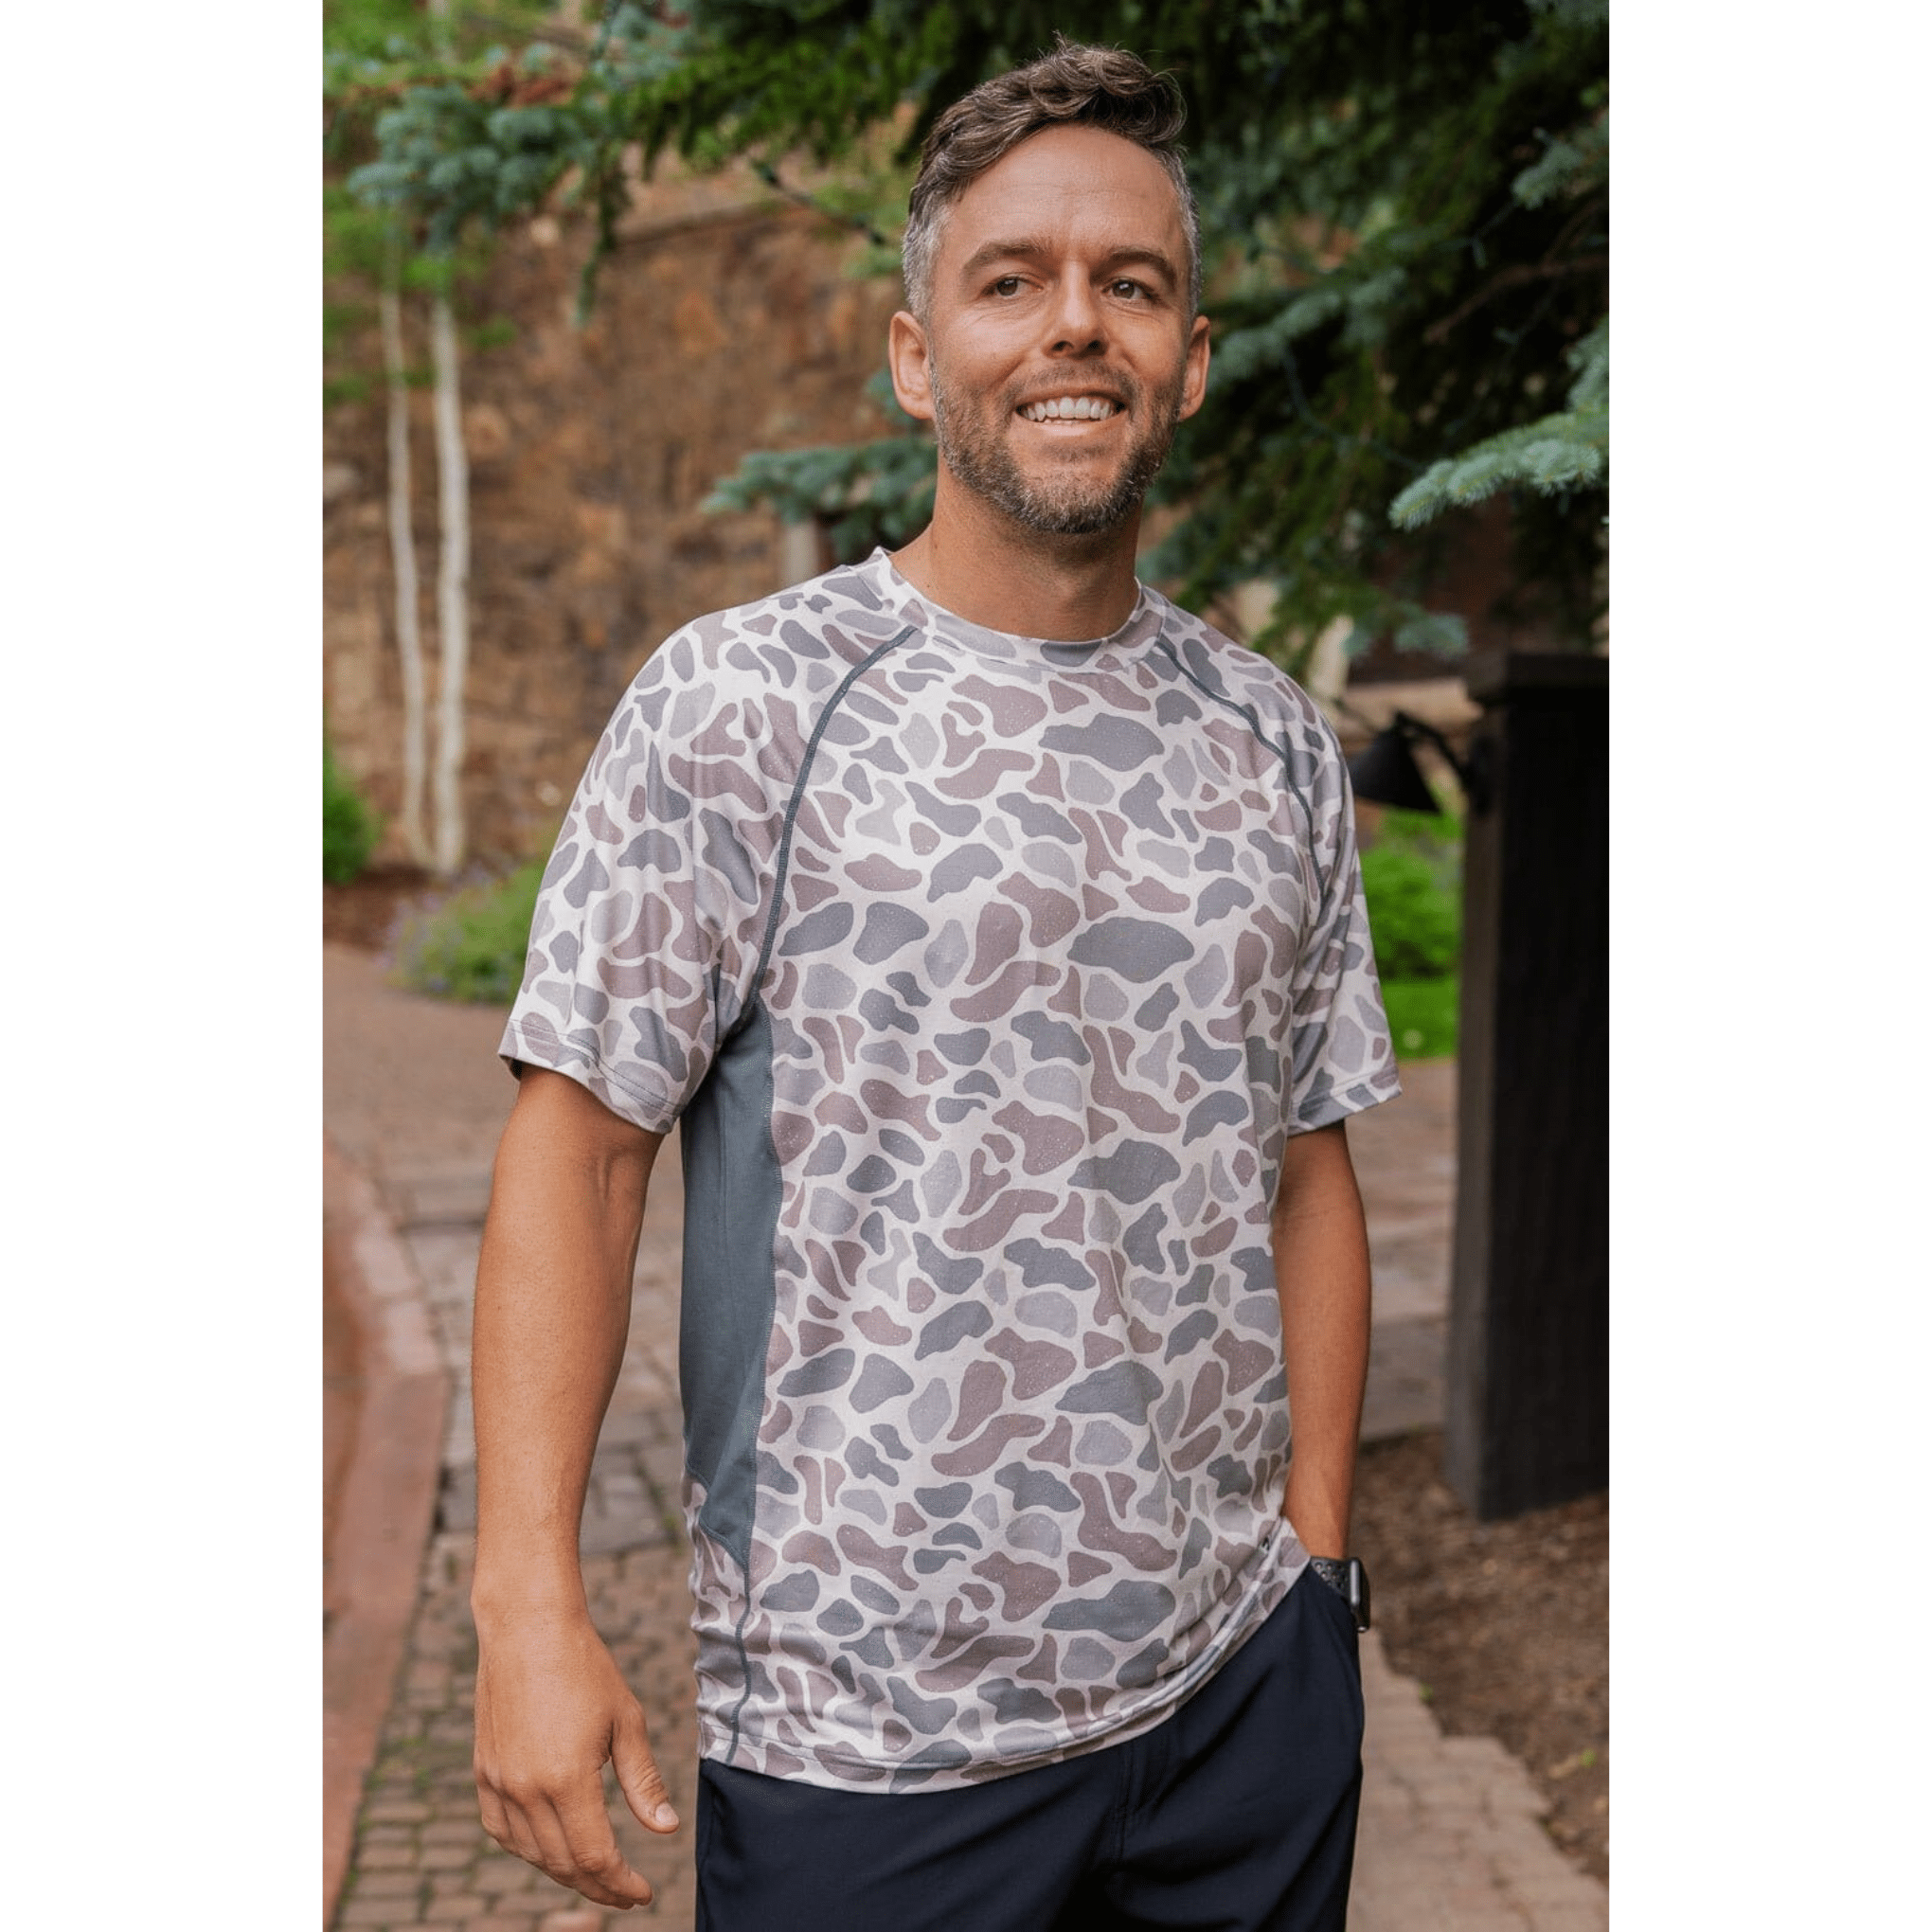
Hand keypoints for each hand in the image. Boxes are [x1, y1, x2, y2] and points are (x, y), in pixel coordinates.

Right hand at [473, 1608, 679, 1909]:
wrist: (529, 1627)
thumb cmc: (585, 1667)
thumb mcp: (626, 1720)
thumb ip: (643, 1781)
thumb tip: (664, 1830)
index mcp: (567, 1780)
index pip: (595, 1857)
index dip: (620, 1884)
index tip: (643, 1893)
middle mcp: (526, 1790)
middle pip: (563, 1864)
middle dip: (598, 1886)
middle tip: (625, 1892)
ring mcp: (499, 1783)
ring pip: (531, 1854)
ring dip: (564, 1871)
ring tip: (595, 1871)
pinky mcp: (483, 1772)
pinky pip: (502, 1831)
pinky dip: (527, 1849)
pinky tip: (549, 1846)